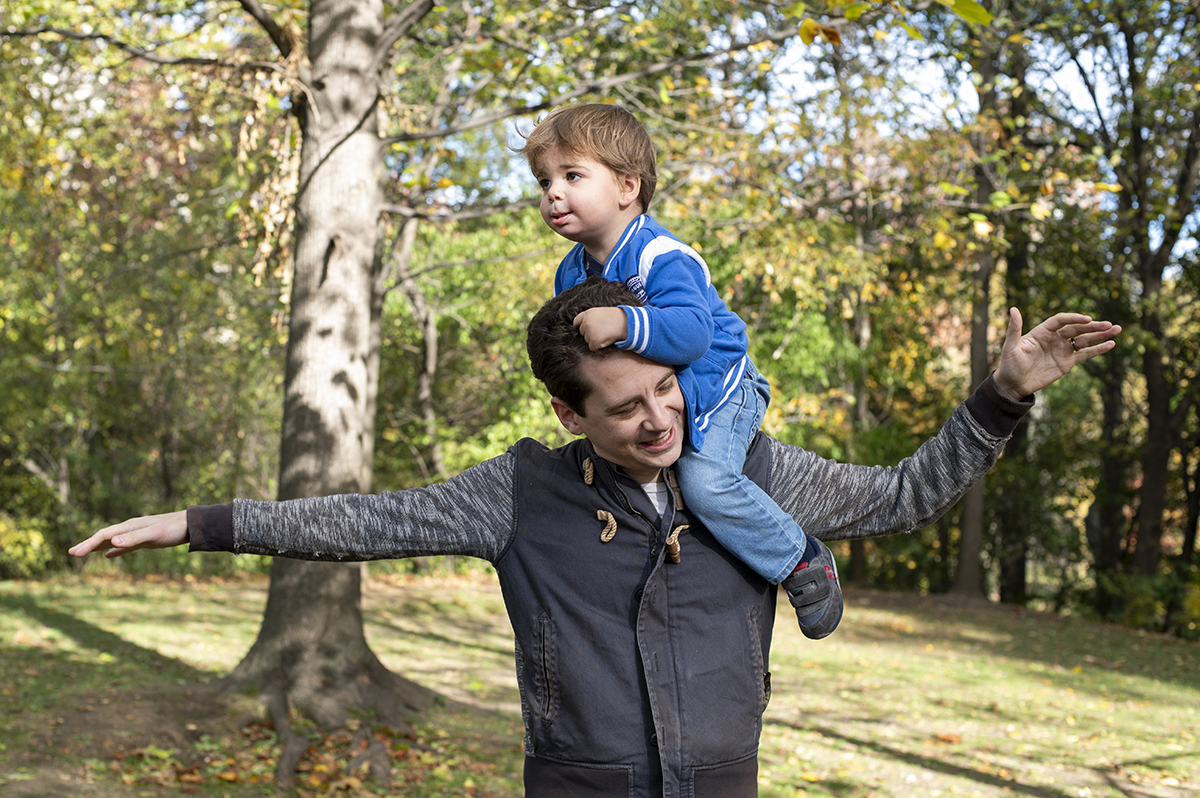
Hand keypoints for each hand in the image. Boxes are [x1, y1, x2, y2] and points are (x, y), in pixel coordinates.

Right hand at [68, 510, 188, 558]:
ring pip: (112, 541)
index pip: (103, 535)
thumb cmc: (172, 529)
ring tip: (82, 553)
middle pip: (104, 537)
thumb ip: (133, 538)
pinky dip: (114, 551)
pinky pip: (124, 546)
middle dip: (87, 545)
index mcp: (129, 527)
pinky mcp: (144, 540)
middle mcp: (130, 529)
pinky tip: (108, 556)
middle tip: (71, 553)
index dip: (88, 544)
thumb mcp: (153, 535)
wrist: (189, 525)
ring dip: (97, 547)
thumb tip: (112, 543)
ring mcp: (136, 534)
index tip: (74, 553)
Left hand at [573, 307, 627, 350]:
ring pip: (587, 340)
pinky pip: (592, 348)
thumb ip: (591, 317)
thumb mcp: (600, 312)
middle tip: (601, 331)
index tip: (578, 330)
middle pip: (582, 332)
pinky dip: (598, 346)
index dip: (578, 326)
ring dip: (594, 340)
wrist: (626, 323)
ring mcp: (590, 332)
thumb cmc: (615, 318)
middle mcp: (586, 323)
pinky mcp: (594, 341)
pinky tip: (606, 340)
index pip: (576, 321)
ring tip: (605, 334)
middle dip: (589, 333)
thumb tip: (582, 326)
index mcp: (587, 314)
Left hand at [993, 308, 1120, 400]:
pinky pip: (1085, 354)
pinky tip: (1111, 344)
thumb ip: (1014, 328)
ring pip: (1084, 339)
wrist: (1013, 384)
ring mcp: (1062, 349)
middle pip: (1077, 328)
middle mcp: (1054, 338)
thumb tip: (1013, 309)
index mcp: (1042, 331)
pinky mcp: (1067, 362)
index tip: (1087, 319)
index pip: (1061, 320)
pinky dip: (1098, 349)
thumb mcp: (1011, 346)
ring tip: (1116, 329)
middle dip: (1093, 326)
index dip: (1074, 318)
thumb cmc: (1009, 364)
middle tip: (1109, 324)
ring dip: (1100, 335)